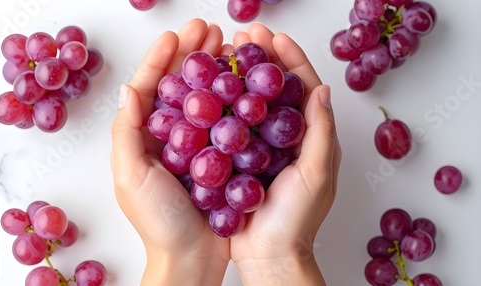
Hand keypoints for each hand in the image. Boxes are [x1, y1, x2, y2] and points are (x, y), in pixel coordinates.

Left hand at [110, 19, 232, 285]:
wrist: (191, 258)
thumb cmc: (159, 223)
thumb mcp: (133, 178)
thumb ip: (127, 133)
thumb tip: (129, 89)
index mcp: (142, 137)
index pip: (150, 88)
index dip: (162, 59)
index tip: (177, 36)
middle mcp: (167, 136)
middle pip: (178, 86)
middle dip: (191, 55)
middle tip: (209, 30)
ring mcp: (193, 144)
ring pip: (202, 97)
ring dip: (212, 70)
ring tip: (226, 46)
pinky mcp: (216, 155)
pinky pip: (222, 119)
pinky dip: (230, 98)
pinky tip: (241, 82)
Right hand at [229, 23, 341, 285]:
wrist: (268, 254)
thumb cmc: (295, 219)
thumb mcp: (316, 174)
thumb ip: (321, 132)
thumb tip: (323, 90)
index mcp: (312, 137)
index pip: (304, 87)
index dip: (291, 59)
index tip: (274, 37)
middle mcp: (288, 137)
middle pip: (276, 88)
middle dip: (264, 59)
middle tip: (246, 36)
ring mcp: (263, 146)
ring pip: (253, 101)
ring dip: (242, 75)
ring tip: (228, 54)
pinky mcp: (241, 157)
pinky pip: (234, 123)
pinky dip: (225, 104)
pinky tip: (212, 90)